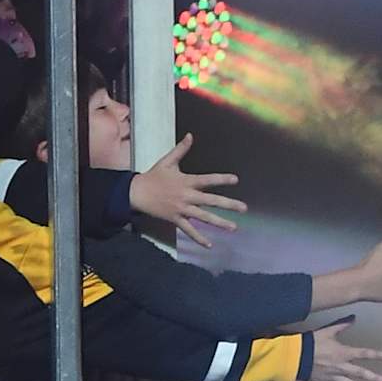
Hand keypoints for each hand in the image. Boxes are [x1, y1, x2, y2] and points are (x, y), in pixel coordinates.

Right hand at [130, 134, 245, 248]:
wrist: (137, 192)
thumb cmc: (153, 176)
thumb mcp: (167, 161)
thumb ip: (181, 150)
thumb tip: (190, 136)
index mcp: (187, 181)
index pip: (208, 180)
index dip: (222, 179)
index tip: (235, 179)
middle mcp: (187, 196)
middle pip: (211, 201)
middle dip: (228, 204)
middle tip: (244, 208)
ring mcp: (182, 209)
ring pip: (204, 217)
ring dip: (219, 223)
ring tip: (234, 227)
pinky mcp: (175, 219)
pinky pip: (189, 230)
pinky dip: (199, 238)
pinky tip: (209, 245)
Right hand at [309, 319, 381, 380]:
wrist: (296, 356)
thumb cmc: (312, 342)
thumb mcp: (328, 331)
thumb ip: (342, 324)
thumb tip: (354, 317)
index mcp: (343, 353)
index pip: (364, 353)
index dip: (376, 354)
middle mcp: (341, 366)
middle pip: (361, 373)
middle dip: (374, 378)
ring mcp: (334, 376)